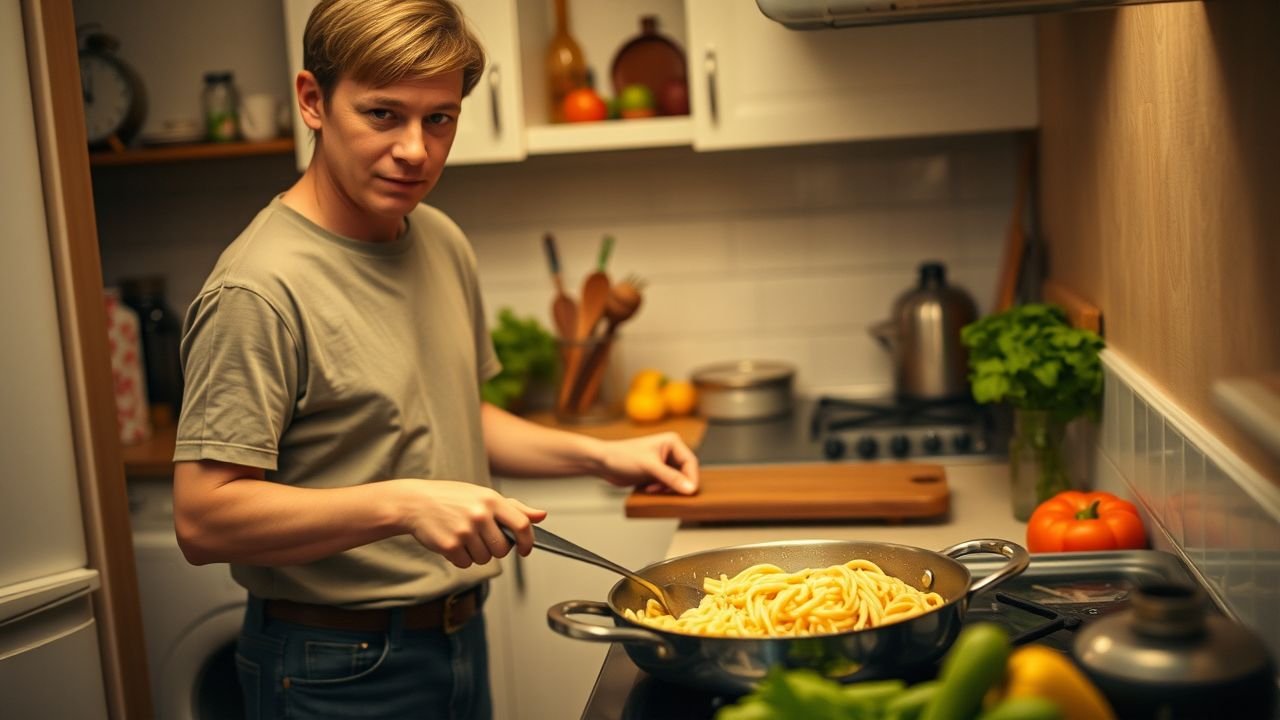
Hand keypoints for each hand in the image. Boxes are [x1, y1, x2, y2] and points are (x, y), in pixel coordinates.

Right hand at [398, 480, 545, 568]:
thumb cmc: (452, 498)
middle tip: (483, 539)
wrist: (415, 502)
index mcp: (491, 499)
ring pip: (485, 559)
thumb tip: (542, 516)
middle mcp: (479, 514)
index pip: (522, 524)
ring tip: (464, 537)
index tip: (525, 550)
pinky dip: (461, 559)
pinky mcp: (449, 546)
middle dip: (496, 549)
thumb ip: (514, 508)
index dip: (528, 541)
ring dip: (477, 554)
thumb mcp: (483, 495)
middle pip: (503, 549)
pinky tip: (453, 543)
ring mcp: (464, 531)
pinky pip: (466, 564)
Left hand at [597, 432, 699, 494]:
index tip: (689, 492)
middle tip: (667, 492)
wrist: (602, 463)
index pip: (691, 463)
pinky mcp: (656, 474)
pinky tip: (648, 489)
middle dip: (677, 485)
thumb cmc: (622, 456)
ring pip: (677, 482)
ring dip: (667, 489)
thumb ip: (671, 478)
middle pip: (686, 473)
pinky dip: (660, 491)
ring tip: (652, 489)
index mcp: (672, 442)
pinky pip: (667, 486)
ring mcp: (663, 464)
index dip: (692, 478)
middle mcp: (670, 452)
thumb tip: (691, 489)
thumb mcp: (649, 467)